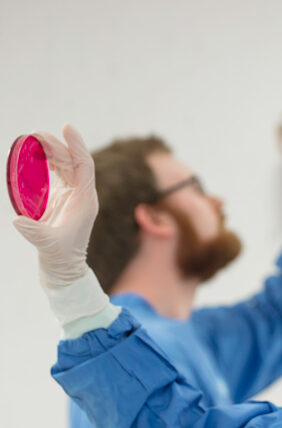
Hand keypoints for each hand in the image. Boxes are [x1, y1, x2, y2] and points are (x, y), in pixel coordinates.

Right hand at [13, 124, 97, 288]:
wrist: (64, 269)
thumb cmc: (60, 257)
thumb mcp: (47, 245)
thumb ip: (35, 233)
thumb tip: (18, 221)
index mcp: (85, 201)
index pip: (84, 166)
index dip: (76, 145)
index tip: (66, 127)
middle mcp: (82, 195)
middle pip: (73, 162)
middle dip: (57, 145)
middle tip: (36, 134)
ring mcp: (73, 197)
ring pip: (65, 167)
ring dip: (52, 152)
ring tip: (34, 139)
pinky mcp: (63, 201)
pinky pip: (58, 175)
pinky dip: (48, 163)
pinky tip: (36, 155)